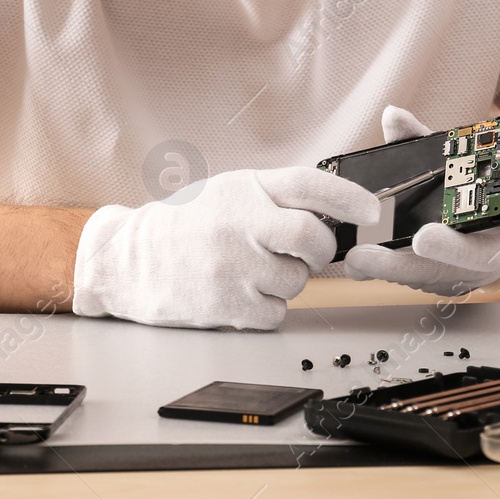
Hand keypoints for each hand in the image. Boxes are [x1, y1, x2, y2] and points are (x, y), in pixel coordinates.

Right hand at [71, 167, 379, 329]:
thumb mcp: (230, 191)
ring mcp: (233, 268)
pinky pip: (276, 312)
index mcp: (244, 189)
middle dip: (319, 248)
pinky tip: (243, 291)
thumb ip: (276, 196)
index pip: (308, 186)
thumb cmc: (187, 223)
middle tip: (304, 249)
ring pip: (297, 280)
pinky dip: (268, 306)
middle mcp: (240, 225)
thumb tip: (335, 210)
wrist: (127, 261)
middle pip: (312, 238)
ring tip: (255, 268)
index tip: (372, 211)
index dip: (347, 197)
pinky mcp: (226, 307)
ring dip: (289, 279)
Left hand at [343, 106, 499, 295]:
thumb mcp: (454, 164)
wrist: (494, 242)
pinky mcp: (451, 285)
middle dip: (447, 248)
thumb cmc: (470, 195)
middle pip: (478, 251)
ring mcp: (474, 270)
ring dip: (401, 267)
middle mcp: (499, 241)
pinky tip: (359, 266)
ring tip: (364, 258)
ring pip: (443, 274)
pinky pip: (421, 282)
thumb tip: (392, 115)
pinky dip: (390, 274)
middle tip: (421, 240)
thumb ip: (424, 141)